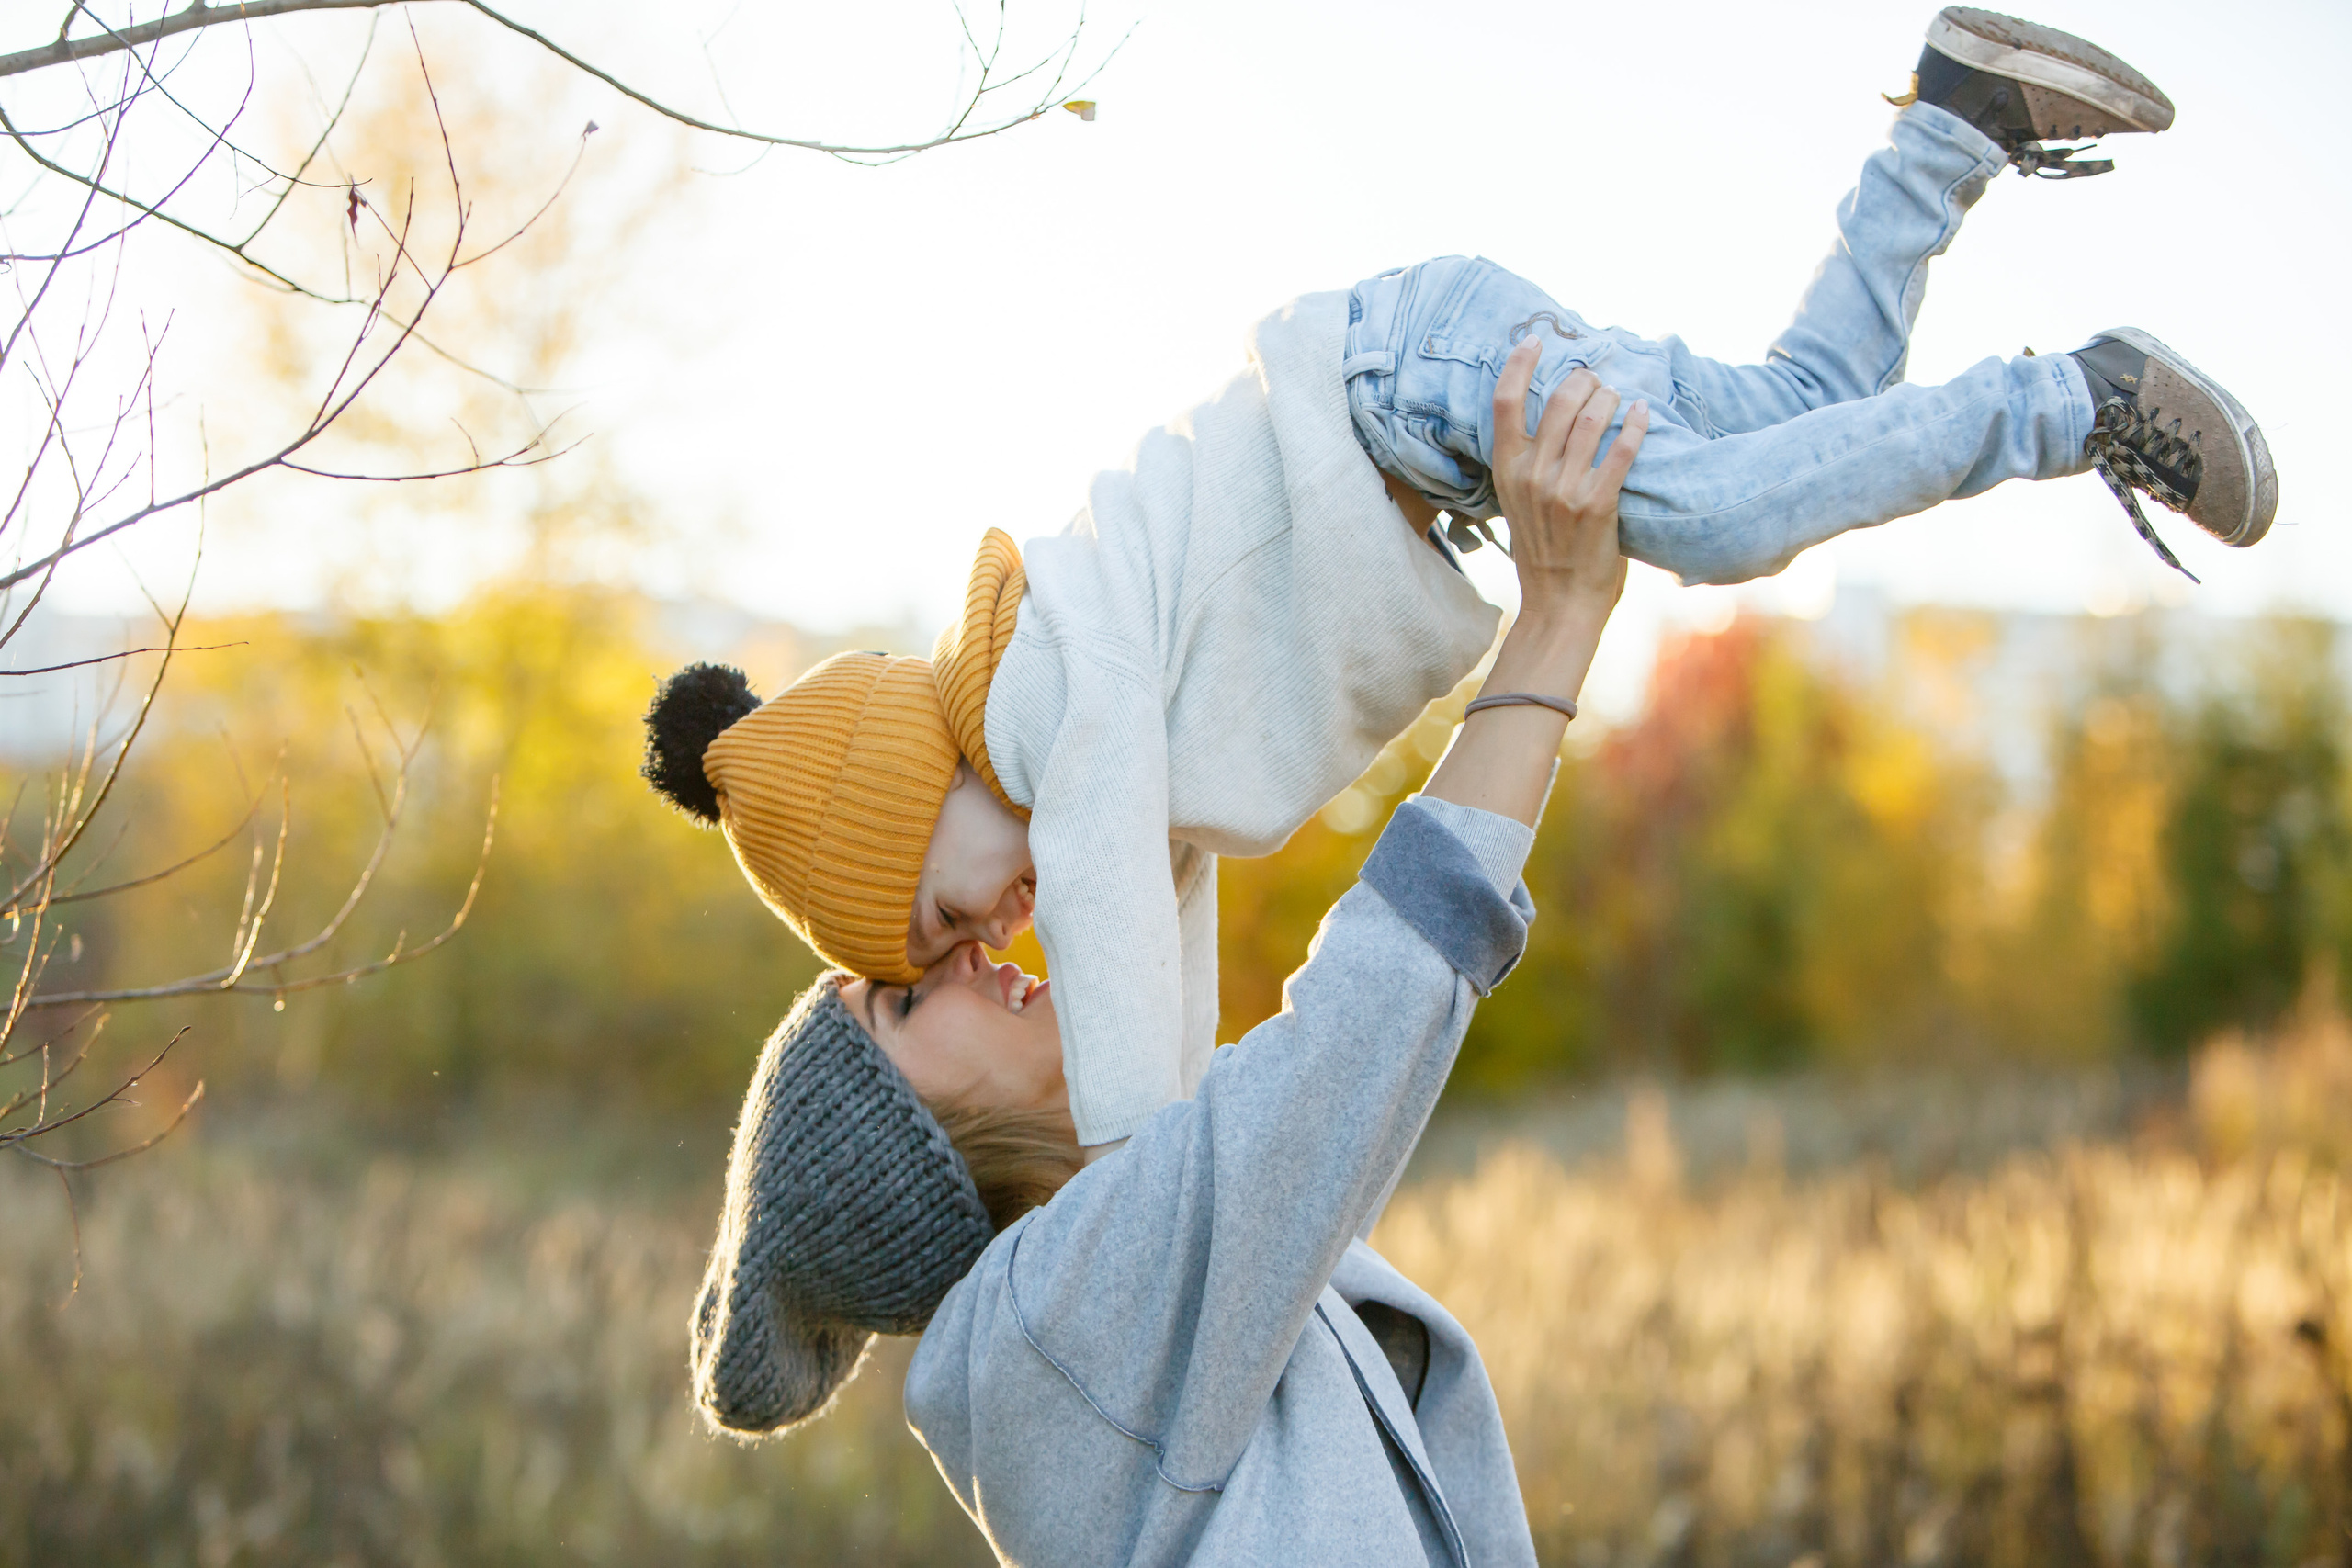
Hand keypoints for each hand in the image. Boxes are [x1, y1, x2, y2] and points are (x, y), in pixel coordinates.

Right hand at [1490, 339, 1646, 618]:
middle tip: (1595, 377)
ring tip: (1617, 395)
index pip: (1505, 403)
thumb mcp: (1520, 504)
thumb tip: (1554, 421)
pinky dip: (1635, 426)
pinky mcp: (1597, 505)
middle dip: (1583, 379)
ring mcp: (1564, 490)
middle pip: (1559, 401)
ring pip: (1591, 419)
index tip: (1535, 341)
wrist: (1559, 603)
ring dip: (1609, 397)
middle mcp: (1532, 476)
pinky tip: (1643, 413)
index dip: (1518, 364)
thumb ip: (1530, 465)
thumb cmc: (1544, 553)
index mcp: (1507, 472)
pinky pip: (1621, 452)